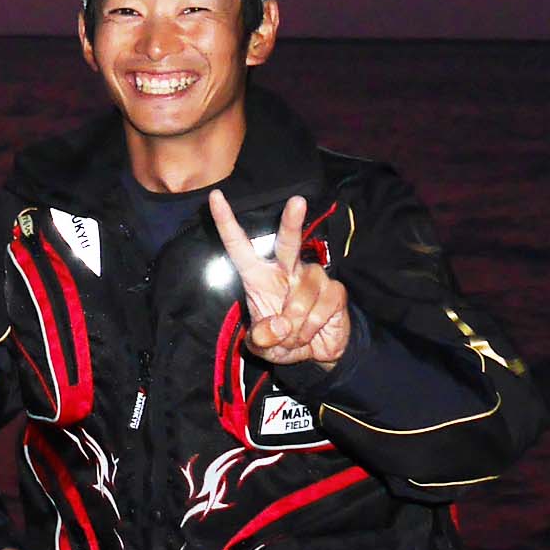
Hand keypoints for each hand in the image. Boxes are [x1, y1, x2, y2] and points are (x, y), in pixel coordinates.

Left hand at [208, 190, 351, 369]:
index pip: (238, 245)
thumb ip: (263, 339)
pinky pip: (321, 308)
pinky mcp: (335, 291)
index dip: (225, 222)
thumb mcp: (264, 346)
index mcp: (258, 275)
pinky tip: (313, 331)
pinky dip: (312, 328)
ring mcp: (312, 277)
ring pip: (301, 296)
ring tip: (295, 334)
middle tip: (297, 201)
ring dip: (296, 325)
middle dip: (292, 222)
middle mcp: (285, 270)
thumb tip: (278, 326)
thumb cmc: (283, 339)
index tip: (214, 197)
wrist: (318, 353)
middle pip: (287, 243)